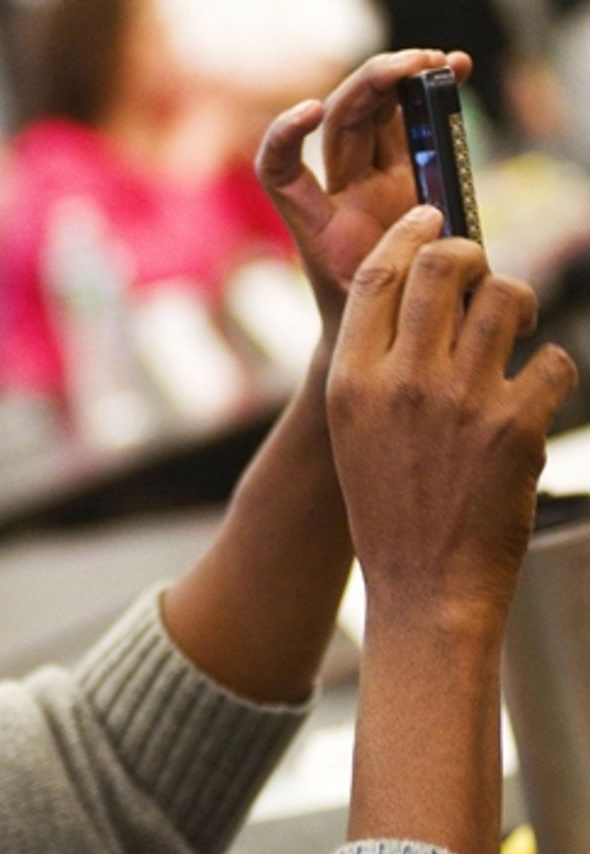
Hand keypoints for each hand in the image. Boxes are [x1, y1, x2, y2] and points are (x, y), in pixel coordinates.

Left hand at [256, 49, 471, 342]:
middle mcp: (340, 195)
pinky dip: (431, 93)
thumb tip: (429, 238)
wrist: (387, 342)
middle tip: (410, 66)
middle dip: (370, 86)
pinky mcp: (409, 177)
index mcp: (318, 227)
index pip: (279, 172)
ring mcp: (373, 182)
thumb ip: (395, 279)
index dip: (284, 137)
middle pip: (340, 124)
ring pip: (375, 113)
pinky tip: (455, 68)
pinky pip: (414, 124)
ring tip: (438, 61)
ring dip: (401, 78)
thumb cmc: (377, 337)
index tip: (310, 113)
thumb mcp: (380, 315)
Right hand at [327, 207, 576, 629]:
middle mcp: (402, 381)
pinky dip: (548, 372)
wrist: (425, 586)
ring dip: (518, 304)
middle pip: (444, 266)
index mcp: (352, 380)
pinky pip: (551, 361)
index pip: (379, 275)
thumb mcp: (356, 429)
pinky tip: (532, 395)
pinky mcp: (516, 426)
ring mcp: (461, 401)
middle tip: (480, 275)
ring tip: (515, 329)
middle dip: (470, 255)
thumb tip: (423, 291)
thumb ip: (376, 362)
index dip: (409, 234)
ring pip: (507, 299)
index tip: (430, 217)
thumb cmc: (389, 506)